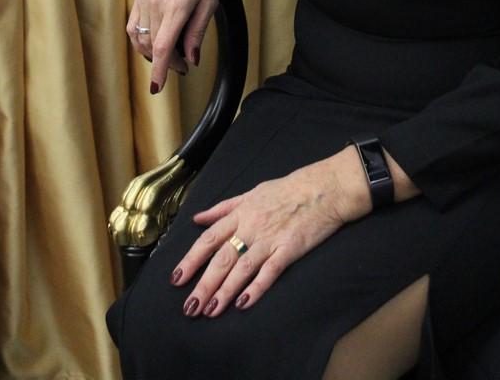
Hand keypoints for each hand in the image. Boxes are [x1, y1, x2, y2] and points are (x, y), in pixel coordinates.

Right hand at [127, 0, 230, 91]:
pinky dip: (140, 39)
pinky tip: (152, 42)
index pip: (163, 47)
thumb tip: (191, 59)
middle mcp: (156, 2)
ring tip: (170, 54)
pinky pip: (133, 24)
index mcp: (177, 5)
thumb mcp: (210, 2)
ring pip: (141, 38)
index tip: (156, 88)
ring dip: (153, 53)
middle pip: (154, 46)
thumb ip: (197, 32)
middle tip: (183, 65)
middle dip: (167, 62)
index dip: (160, 70)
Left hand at [170, 147, 371, 316]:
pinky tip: (244, 304)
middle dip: (203, 285)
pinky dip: (256, 288)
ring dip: (224, 292)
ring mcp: (270, 239)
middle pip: (222, 259)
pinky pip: (269, 272)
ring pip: (241, 269)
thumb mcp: (252, 192)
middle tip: (189, 308)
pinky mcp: (289, 249)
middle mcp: (251, 227)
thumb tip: (198, 219)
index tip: (176, 279)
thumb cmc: (288, 189)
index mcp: (241, 213)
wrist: (323, 188)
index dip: (191, 259)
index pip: (209, 239)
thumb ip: (224, 208)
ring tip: (210, 311)